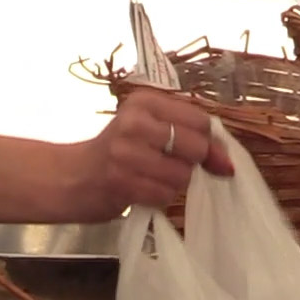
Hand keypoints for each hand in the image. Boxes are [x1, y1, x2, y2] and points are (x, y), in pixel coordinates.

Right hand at [64, 86, 234, 221]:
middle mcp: (134, 121)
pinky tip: (141, 190)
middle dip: (191, 164)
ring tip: (149, 178)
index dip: (207, 142)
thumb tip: (228, 164)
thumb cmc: (117, 153)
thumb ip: (189, 139)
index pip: (199, 120)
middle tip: (166, 166)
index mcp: (144, 101)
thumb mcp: (149, 131)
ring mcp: (126, 152)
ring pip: (183, 174)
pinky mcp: (121, 180)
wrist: (72, 177)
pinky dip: (159, 197)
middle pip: (196, 147)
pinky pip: (165, 194)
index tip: (197, 154)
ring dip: (173, 184)